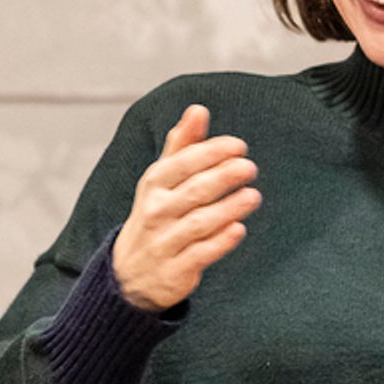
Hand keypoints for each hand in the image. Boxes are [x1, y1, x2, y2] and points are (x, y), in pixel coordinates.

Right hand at [111, 106, 260, 311]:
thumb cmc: (156, 215)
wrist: (129, 274)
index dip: (211, 152)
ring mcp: (165, 243)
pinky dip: (220, 242)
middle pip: (193, 191)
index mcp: (154, 184)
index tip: (239, 146)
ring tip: (253, 196)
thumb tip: (198, 109)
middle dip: (223, 177)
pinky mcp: (177, 271)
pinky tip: (239, 229)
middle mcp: (157, 212)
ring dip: (228, 208)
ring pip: (199, 222)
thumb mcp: (161, 180)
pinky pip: (201, 254)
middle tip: (249, 167)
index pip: (182, 163)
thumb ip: (182, 145)